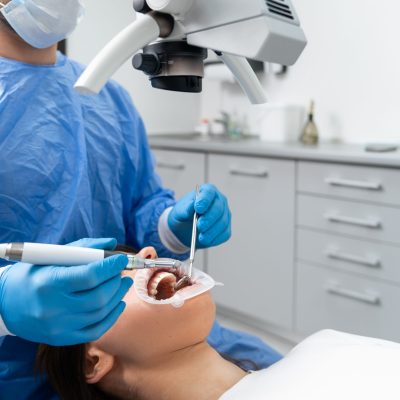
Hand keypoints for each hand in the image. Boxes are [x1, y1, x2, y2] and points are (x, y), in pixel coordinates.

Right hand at [0, 238, 131, 345]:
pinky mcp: (63, 338)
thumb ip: (84, 248)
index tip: (122, 258)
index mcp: (49, 283)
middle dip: (116, 281)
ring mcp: (59, 326)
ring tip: (123, 283)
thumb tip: (113, 244)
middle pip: (98, 296)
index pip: (89, 276)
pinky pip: (96, 330)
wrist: (5, 305)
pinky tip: (118, 303)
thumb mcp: (52, 256)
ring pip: (100, 312)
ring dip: (118, 296)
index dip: (110, 267)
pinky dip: (112, 316)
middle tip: (122, 271)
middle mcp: (54, 307)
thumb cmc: (32, 275)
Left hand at [168, 184, 231, 248]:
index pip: (209, 192)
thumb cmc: (184, 214)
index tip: (198, 209)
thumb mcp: (180, 210)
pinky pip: (224, 234)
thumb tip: (192, 205)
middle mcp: (219, 201)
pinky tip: (206, 240)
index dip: (205, 200)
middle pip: (218, 209)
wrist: (185, 227)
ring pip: (222, 223)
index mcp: (207, 191)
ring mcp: (225, 215)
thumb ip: (186, 208)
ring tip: (201, 237)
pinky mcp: (226, 228)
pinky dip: (215, 238)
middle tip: (200, 226)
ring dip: (212, 231)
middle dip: (209, 218)